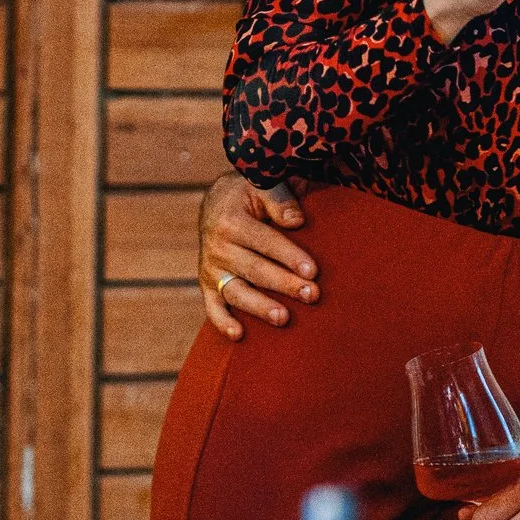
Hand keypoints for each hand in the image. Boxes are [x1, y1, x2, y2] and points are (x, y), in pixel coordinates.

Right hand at [198, 169, 316, 338]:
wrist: (217, 201)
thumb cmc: (249, 193)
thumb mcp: (261, 185)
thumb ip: (279, 199)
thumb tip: (297, 221)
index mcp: (231, 221)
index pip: (266, 242)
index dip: (290, 256)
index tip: (313, 271)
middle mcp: (217, 246)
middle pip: (255, 270)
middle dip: (285, 284)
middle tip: (312, 295)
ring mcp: (210, 268)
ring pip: (236, 291)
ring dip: (260, 307)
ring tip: (284, 318)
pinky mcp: (207, 283)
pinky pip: (212, 306)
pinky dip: (222, 322)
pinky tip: (239, 335)